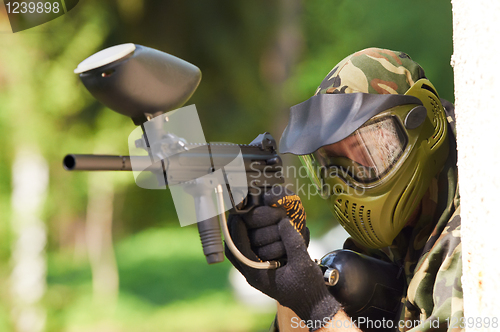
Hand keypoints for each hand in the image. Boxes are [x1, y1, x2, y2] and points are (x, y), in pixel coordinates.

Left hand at [225, 187, 339, 329]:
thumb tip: (283, 220)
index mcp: (256, 275)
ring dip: (244, 231)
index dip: (238, 228)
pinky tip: (262, 227)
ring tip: (252, 217)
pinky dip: (253, 237)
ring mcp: (255, 271)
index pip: (237, 247)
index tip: (242, 212)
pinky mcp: (262, 268)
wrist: (314, 304)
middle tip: (246, 212)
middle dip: (238, 227)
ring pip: (239, 248)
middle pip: (233, 247)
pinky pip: (250, 250)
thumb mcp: (303, 263)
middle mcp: (252, 273)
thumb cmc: (308, 288)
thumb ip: (292, 242)